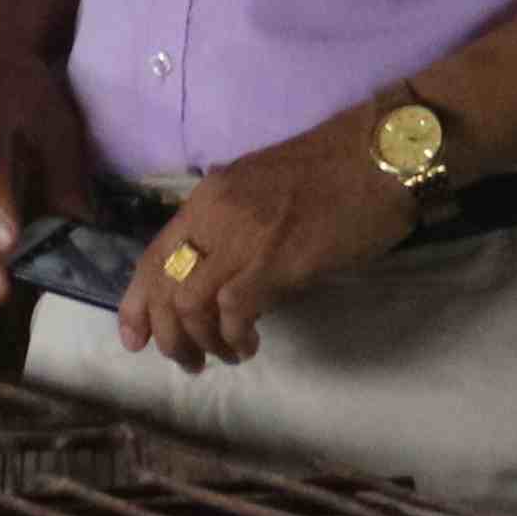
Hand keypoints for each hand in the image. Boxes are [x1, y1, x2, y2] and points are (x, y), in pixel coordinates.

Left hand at [118, 110, 422, 370]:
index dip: (137, 303)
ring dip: (199, 342)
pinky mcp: (276, 260)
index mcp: (208, 197)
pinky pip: (232, 309)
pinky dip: (232, 336)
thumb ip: (232, 226)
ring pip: (189, 303)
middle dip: (168, 335)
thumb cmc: (334, 172)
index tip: (135, 338)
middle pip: (164, 286)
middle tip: (189, 360)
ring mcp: (243, 236)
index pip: (153, 255)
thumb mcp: (261, 191)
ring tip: (222, 356)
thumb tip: (222, 277)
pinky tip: (248, 344)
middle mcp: (215, 215)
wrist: (382, 155)